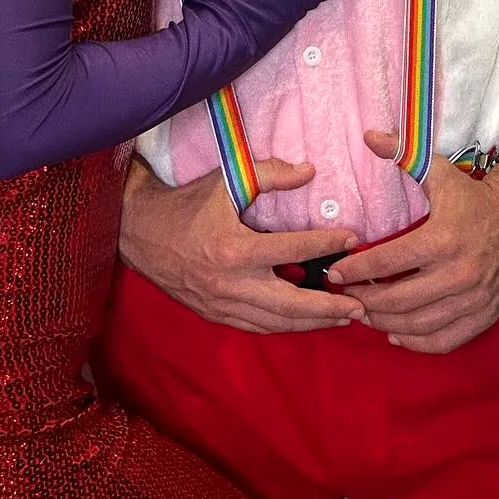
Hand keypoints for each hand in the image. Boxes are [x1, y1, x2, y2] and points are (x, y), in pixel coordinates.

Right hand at [118, 155, 365, 332]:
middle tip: (360, 305)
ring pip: (276, 322)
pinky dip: (284, 325)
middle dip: (330, 306)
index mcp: (234, 249)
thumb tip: (310, 171)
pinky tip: (304, 320)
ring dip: (312, 322)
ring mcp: (222, 304)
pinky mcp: (214, 315)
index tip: (353, 239)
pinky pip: (257, 326)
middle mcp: (230, 284)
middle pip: (292, 304)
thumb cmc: (185, 203)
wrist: (138, 231)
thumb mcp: (225, 180)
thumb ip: (269, 173)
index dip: (326, 244)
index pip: (293, 250)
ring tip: (342, 317)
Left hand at [326, 131, 498, 353]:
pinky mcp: (486, 314)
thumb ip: (402, 154)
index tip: (334, 273)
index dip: (355, 270)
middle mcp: (458, 274)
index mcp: (443, 240)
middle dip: (364, 301)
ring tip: (364, 314)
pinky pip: (446, 340)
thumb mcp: (440, 170)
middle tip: (345, 296)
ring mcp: (474, 299)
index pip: (387, 263)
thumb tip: (369, 136)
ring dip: (385, 323)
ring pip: (419, 325)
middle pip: (398, 300)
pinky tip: (396, 334)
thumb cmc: (476, 193)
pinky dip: (418, 343)